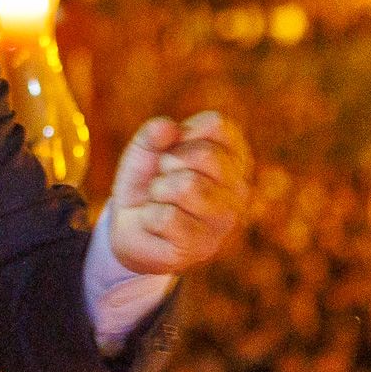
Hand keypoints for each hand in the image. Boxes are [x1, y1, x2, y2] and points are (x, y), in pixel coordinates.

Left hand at [110, 111, 250, 276]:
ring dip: (159, 191)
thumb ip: (153, 134)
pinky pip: (168, 218)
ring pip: (187, 186)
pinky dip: (150, 217)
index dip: (184, 132)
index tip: (172, 150)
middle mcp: (239, 189)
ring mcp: (225, 221)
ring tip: (161, 201)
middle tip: (163, 179)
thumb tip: (167, 128)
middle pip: (205, 155)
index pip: (217, 125)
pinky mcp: (202, 246)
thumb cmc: (149, 181)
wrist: (131, 227)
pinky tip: (157, 225)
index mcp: (235, 158)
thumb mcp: (146, 150)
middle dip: (168, 163)